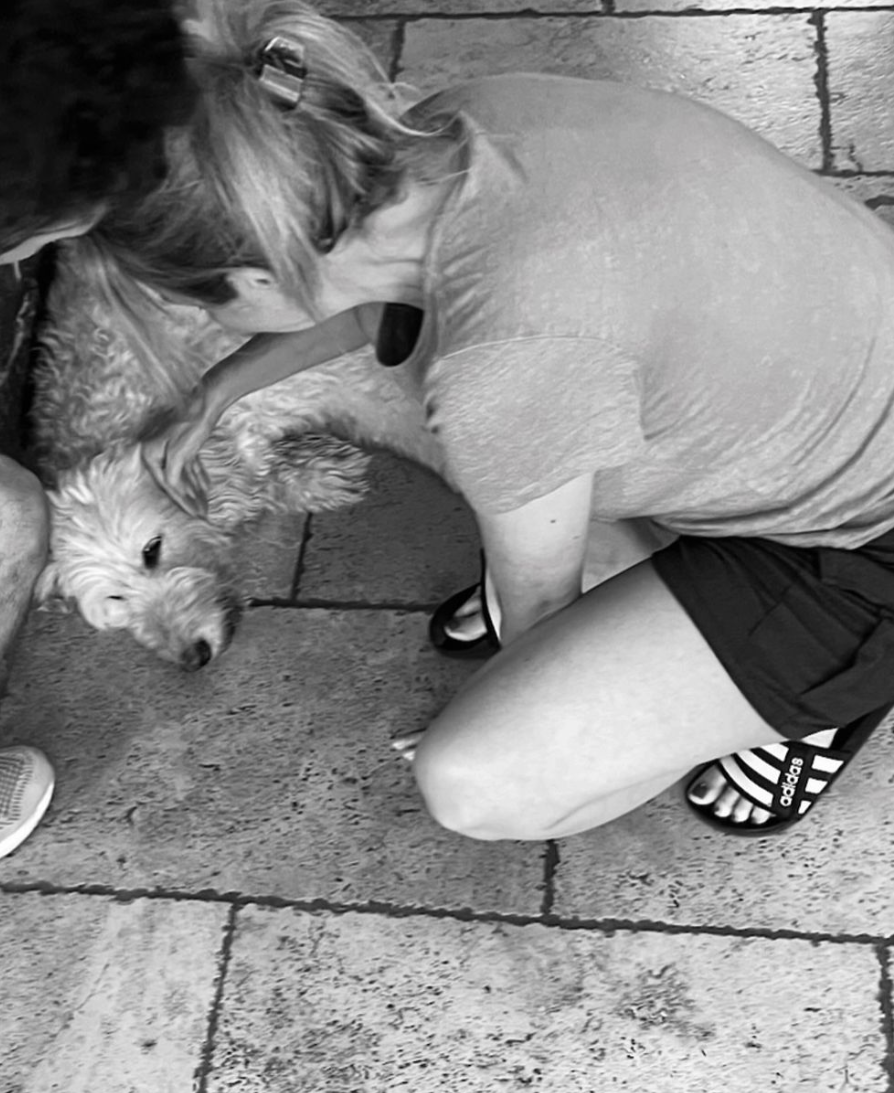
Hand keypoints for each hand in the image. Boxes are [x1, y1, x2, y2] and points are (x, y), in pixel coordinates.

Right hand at [139, 398, 213, 516]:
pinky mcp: (184, 446)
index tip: (193, 513)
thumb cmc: (189, 428)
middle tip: (202, 514)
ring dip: (195, 490)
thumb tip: (172, 490)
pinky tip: (206, 488)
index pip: (168, 484)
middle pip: (176, 482)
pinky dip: (198, 476)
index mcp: (151, 454)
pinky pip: (190, 467)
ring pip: (184, 475)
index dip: (182, 500)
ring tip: (206, 505)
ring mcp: (171, 450)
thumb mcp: (179, 454)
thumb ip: (173, 475)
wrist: (204, 406)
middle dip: (190, 498)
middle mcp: (157, 453)